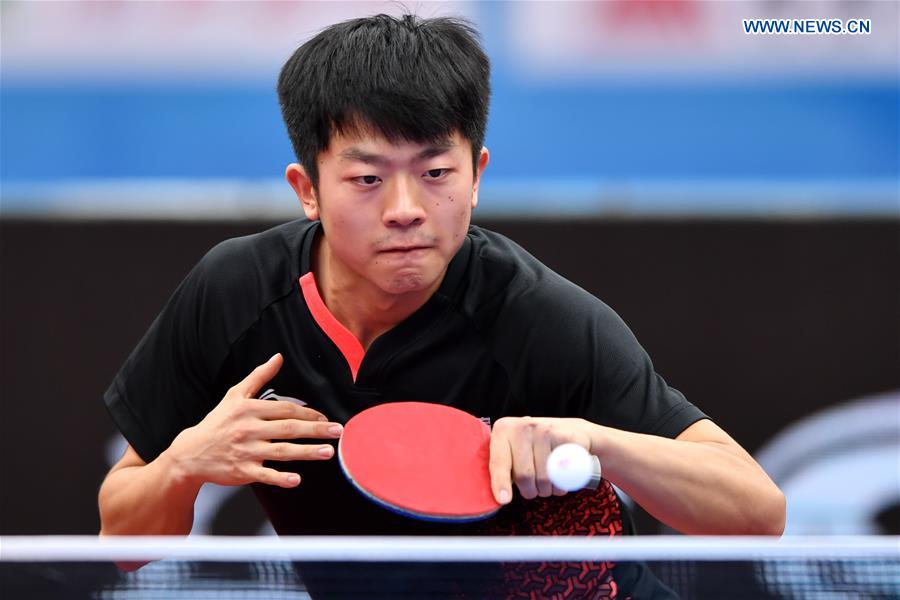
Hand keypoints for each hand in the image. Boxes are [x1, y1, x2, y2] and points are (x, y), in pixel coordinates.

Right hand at [166, 353, 341, 488]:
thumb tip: (278, 358)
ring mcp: (246, 451)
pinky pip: (265, 475)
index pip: (285, 409)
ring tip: (328, 452)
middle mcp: (249, 429)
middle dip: (315, 429)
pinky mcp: (242, 471)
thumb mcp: (235, 395)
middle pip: (288, 428)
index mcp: (249, 410)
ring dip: (307, 452)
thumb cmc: (217, 423)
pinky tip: (296, 480)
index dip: (307, 412)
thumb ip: (258, 376)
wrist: (190, 453)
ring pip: (281, 452)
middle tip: (337, 431)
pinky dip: (280, 478)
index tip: (324, 417)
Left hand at [489, 416, 594, 503]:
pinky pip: (564, 474)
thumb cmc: (533, 446)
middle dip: (529, 490)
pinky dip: (563, 484)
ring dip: (547, 489)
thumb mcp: (512, 451)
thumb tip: (500, 497)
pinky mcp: (566, 438)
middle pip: (524, 475)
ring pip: (545, 479)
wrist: (568, 429)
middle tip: (533, 488)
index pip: (499, 461)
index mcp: (503, 430)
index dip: (500, 482)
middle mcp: (522, 426)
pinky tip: (562, 476)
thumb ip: (502, 469)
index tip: (503, 499)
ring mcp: (545, 430)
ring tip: (548, 479)